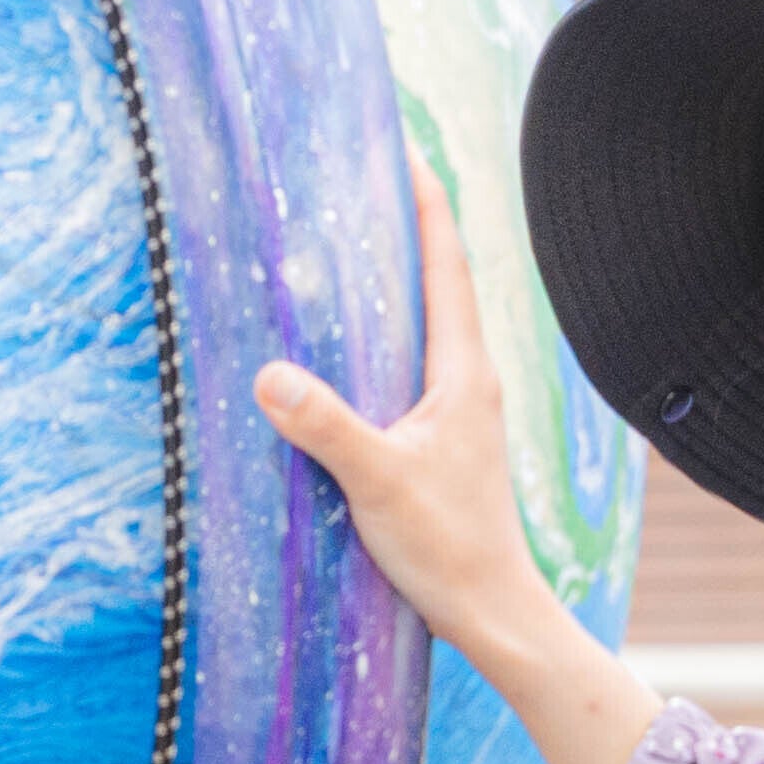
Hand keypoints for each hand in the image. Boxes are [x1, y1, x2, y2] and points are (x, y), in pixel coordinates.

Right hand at [257, 167, 658, 763]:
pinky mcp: (446, 441)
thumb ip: (327, 427)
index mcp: (463, 372)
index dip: (426, 205)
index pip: (446, 266)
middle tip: (367, 182)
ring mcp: (461, 411)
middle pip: (440, 283)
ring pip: (429, 325)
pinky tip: (353, 349)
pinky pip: (415, 365)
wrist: (493, 612)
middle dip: (407, 230)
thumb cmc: (449, 547)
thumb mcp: (378, 482)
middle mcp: (469, 381)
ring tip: (357, 247)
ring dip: (399, 283)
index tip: (404, 152)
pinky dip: (389, 336)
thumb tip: (269, 375)